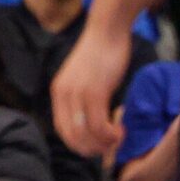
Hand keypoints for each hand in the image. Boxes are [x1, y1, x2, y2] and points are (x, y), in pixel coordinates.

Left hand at [51, 18, 131, 160]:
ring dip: (103, 145)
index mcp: (59, 92)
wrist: (107, 31)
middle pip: (71, 137)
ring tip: (117, 139)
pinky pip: (99, 126)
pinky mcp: (95, 92)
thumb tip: (94, 122)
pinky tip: (120, 131)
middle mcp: (64, 94)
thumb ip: (83, 98)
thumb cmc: (101, 54)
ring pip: (86, 135)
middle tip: (109, 147)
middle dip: (91, 149)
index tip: (95, 146)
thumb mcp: (85, 78)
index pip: (61, 129)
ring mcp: (78, 94)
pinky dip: (111, 136)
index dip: (78, 144)